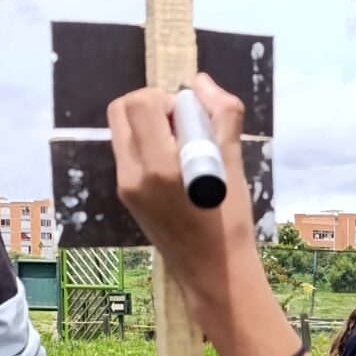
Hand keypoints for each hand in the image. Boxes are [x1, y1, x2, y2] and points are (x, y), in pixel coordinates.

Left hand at [106, 74, 256, 333]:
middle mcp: (133, 174)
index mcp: (159, 166)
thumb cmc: (230, 222)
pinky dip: (148, 144)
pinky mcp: (125, 194)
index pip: (140, 103)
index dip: (168, 99)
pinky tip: (174, 166)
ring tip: (180, 147)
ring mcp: (125, 186)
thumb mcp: (233, 164)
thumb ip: (221, 115)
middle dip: (152, 105)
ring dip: (149, 124)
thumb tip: (201, 82)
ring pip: (122, 129)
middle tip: (182, 127)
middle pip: (121, 109)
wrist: (212, 273)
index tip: (192, 119)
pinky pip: (128, 151)